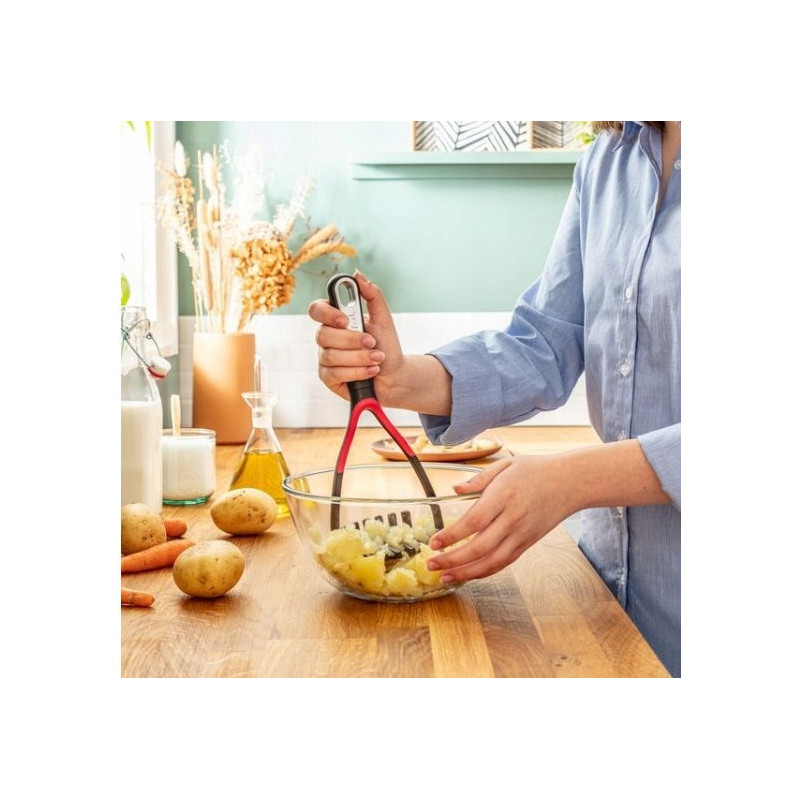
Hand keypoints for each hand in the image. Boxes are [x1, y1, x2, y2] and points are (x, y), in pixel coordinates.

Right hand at [307, 271, 403, 403]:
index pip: (316, 309)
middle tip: (372, 343)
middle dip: (352, 340)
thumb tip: (357, 274)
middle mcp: (326, 337)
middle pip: (323, 335)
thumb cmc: (387, 346)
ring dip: (360, 358)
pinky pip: (334, 374)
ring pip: (331, 356)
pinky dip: (357, 372)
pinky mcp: (328, 377)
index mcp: (335, 319)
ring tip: (377, 359)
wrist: (395, 375)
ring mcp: (325, 358)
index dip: (327, 314)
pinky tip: (371, 371)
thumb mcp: (384, 318)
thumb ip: (372, 295)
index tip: (346, 320)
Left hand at [425, 455, 576, 582]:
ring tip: (444, 576)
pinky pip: (504, 562)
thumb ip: (478, 479)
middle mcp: (512, 519)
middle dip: (452, 559)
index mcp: (503, 496)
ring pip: (492, 562)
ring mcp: (521, 534)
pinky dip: (485, 572)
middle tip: (431, 564)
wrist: (570, 482)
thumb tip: (455, 490)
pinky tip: (468, 574)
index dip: (452, 535)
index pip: (474, 521)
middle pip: (479, 547)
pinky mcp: (528, 543)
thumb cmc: (536, 470)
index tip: (434, 542)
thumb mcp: (505, 465)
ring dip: (466, 572)